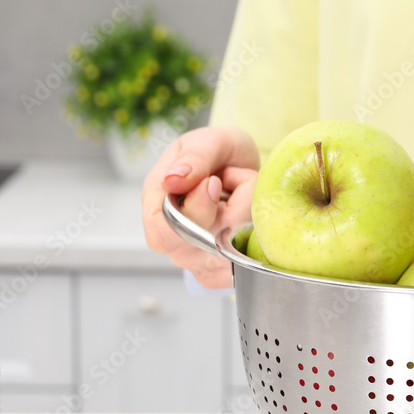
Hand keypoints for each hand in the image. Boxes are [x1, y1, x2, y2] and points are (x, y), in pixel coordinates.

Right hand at [142, 126, 259, 288]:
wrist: (246, 171)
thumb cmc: (220, 155)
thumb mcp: (209, 141)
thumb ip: (193, 158)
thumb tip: (173, 181)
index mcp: (157, 206)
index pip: (162, 232)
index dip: (194, 210)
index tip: (214, 182)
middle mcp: (174, 241)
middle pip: (201, 246)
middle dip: (231, 211)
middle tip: (234, 187)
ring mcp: (198, 260)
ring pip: (231, 252)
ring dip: (248, 219)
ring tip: (241, 199)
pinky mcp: (224, 272)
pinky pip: (246, 263)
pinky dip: (257, 237)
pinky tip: (249, 219)